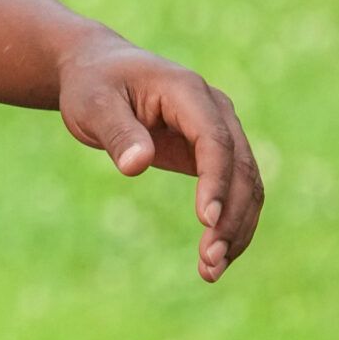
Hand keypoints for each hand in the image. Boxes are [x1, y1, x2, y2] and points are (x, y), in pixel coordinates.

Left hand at [54, 30, 264, 282]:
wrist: (98, 69)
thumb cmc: (92, 83)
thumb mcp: (92, 103)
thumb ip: (116, 131)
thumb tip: (136, 165)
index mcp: (186, 90)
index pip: (214, 140)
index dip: (215, 181)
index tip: (205, 221)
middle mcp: (214, 108)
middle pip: (239, 167)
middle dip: (230, 217)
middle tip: (209, 262)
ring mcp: (220, 129)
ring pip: (246, 184)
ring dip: (237, 228)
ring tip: (211, 270)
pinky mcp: (214, 151)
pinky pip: (235, 190)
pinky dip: (231, 223)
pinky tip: (215, 256)